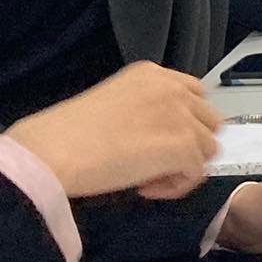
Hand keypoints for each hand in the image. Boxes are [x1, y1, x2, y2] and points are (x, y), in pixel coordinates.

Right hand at [5, 62, 220, 200]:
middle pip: (209, 121)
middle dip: (190, 145)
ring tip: (148, 178)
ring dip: (183, 167)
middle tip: (156, 164)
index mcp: (151, 73)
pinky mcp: (182, 145)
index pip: (194, 95)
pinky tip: (144, 188)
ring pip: (208, 148)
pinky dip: (175, 186)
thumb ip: (144, 109)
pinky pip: (197, 173)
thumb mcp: (113, 102)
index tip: (154, 143)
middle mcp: (171, 88)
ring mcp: (180, 115)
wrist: (52, 150)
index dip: (182, 124)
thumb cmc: (68, 133)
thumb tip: (161, 137)